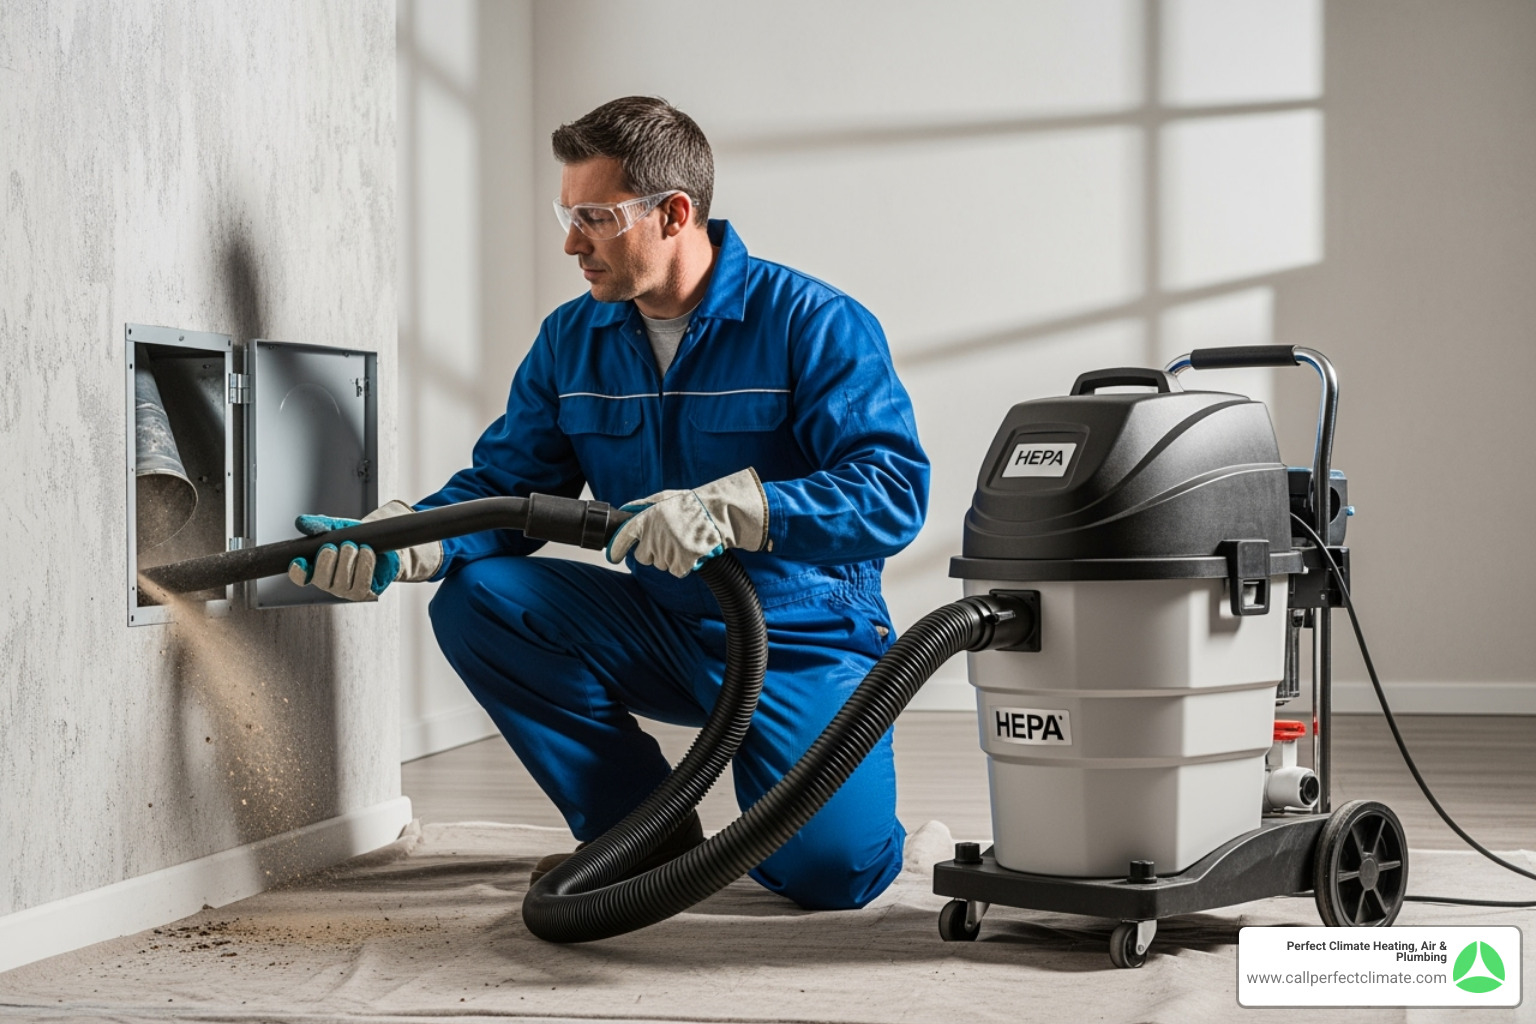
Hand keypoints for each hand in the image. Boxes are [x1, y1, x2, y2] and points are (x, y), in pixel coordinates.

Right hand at [287, 500, 442, 599]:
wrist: (383, 544)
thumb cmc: (357, 537)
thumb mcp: (339, 527)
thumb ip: (320, 525)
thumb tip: (301, 522)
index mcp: (316, 568)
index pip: (300, 577)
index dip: (298, 571)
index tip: (301, 560)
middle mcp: (328, 583)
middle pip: (321, 578)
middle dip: (329, 559)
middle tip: (340, 544)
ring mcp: (345, 591)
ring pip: (341, 581)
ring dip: (349, 559)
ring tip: (356, 546)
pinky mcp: (363, 593)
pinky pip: (360, 583)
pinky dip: (364, 565)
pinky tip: (367, 553)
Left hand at [605, 468, 768, 577]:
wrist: (720, 513)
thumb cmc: (694, 505)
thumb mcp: (665, 498)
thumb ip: (643, 506)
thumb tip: (626, 511)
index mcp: (646, 519)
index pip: (623, 538)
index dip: (616, 550)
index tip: (613, 556)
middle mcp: (654, 535)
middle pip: (644, 557)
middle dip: (654, 552)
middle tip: (670, 539)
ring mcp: (667, 550)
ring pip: (661, 565)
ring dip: (672, 557)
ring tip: (685, 540)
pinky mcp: (681, 562)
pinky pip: (676, 571)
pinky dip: (685, 565)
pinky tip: (692, 550)